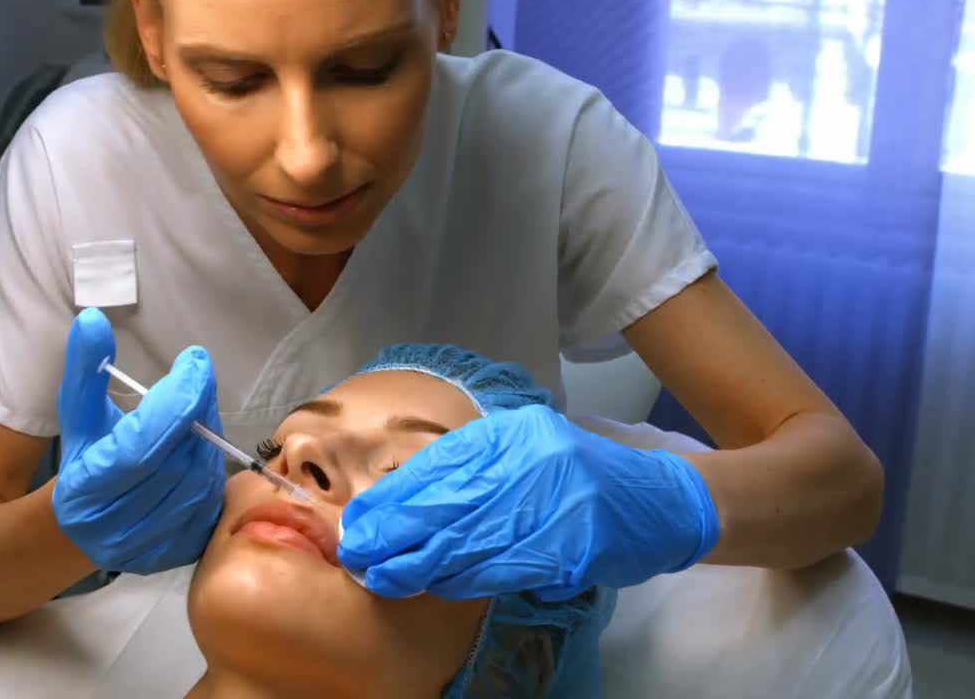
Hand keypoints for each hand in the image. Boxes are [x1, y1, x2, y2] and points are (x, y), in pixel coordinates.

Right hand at [52, 308, 224, 573]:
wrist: (85, 529)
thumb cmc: (84, 459)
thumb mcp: (78, 414)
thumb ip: (85, 369)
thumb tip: (94, 320)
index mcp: (87, 489)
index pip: (144, 443)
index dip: (177, 398)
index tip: (194, 360)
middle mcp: (118, 526)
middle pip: (178, 457)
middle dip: (196, 408)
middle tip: (197, 379)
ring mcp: (153, 546)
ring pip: (201, 478)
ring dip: (208, 436)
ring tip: (196, 412)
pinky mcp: (182, 552)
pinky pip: (213, 501)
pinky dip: (212, 466)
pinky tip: (199, 447)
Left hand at [337, 404, 718, 600]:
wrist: (660, 500)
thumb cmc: (580, 474)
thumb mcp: (523, 449)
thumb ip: (471, 466)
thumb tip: (401, 495)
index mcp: (512, 436)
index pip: (435, 468)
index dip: (391, 500)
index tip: (360, 524)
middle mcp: (528, 463)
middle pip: (443, 507)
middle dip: (394, 538)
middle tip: (361, 559)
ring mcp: (551, 504)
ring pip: (468, 543)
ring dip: (423, 566)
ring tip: (389, 578)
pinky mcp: (570, 546)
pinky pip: (503, 569)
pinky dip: (466, 579)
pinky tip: (441, 585)